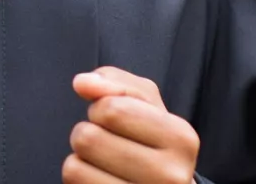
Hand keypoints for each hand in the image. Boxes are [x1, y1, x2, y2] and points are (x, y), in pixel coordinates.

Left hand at [64, 67, 198, 183]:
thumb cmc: (151, 143)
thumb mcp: (144, 104)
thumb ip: (115, 83)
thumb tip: (82, 82)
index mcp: (181, 138)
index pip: (111, 109)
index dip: (101, 109)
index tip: (118, 123)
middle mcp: (171, 176)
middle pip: (88, 137)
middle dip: (88, 134)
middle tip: (110, 145)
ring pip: (75, 165)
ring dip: (81, 159)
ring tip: (106, 165)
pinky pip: (74, 183)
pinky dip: (78, 179)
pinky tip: (101, 180)